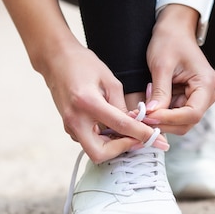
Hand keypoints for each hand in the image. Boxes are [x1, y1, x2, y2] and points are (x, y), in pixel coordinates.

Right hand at [42, 42, 168, 162]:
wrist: (55, 60)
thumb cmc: (83, 64)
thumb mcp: (109, 80)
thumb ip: (121, 105)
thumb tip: (135, 124)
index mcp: (87, 103)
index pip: (120, 125)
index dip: (142, 134)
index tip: (159, 141)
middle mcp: (75, 119)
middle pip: (99, 153)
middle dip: (121, 150)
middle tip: (138, 140)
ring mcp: (68, 125)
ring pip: (94, 149)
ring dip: (113, 145)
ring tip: (129, 131)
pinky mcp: (68, 126)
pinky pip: (88, 140)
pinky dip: (104, 139)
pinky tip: (114, 127)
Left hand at [145, 5, 214, 133]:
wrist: (174, 30)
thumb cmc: (170, 41)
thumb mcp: (162, 65)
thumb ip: (160, 92)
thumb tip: (152, 115)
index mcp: (206, 83)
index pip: (192, 113)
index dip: (171, 119)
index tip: (149, 117)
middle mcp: (207, 94)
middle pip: (188, 121)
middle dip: (165, 123)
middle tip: (141, 118)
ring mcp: (198, 97)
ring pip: (181, 121)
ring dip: (161, 120)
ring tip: (142, 111)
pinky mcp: (187, 98)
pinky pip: (175, 114)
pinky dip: (161, 114)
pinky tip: (148, 108)